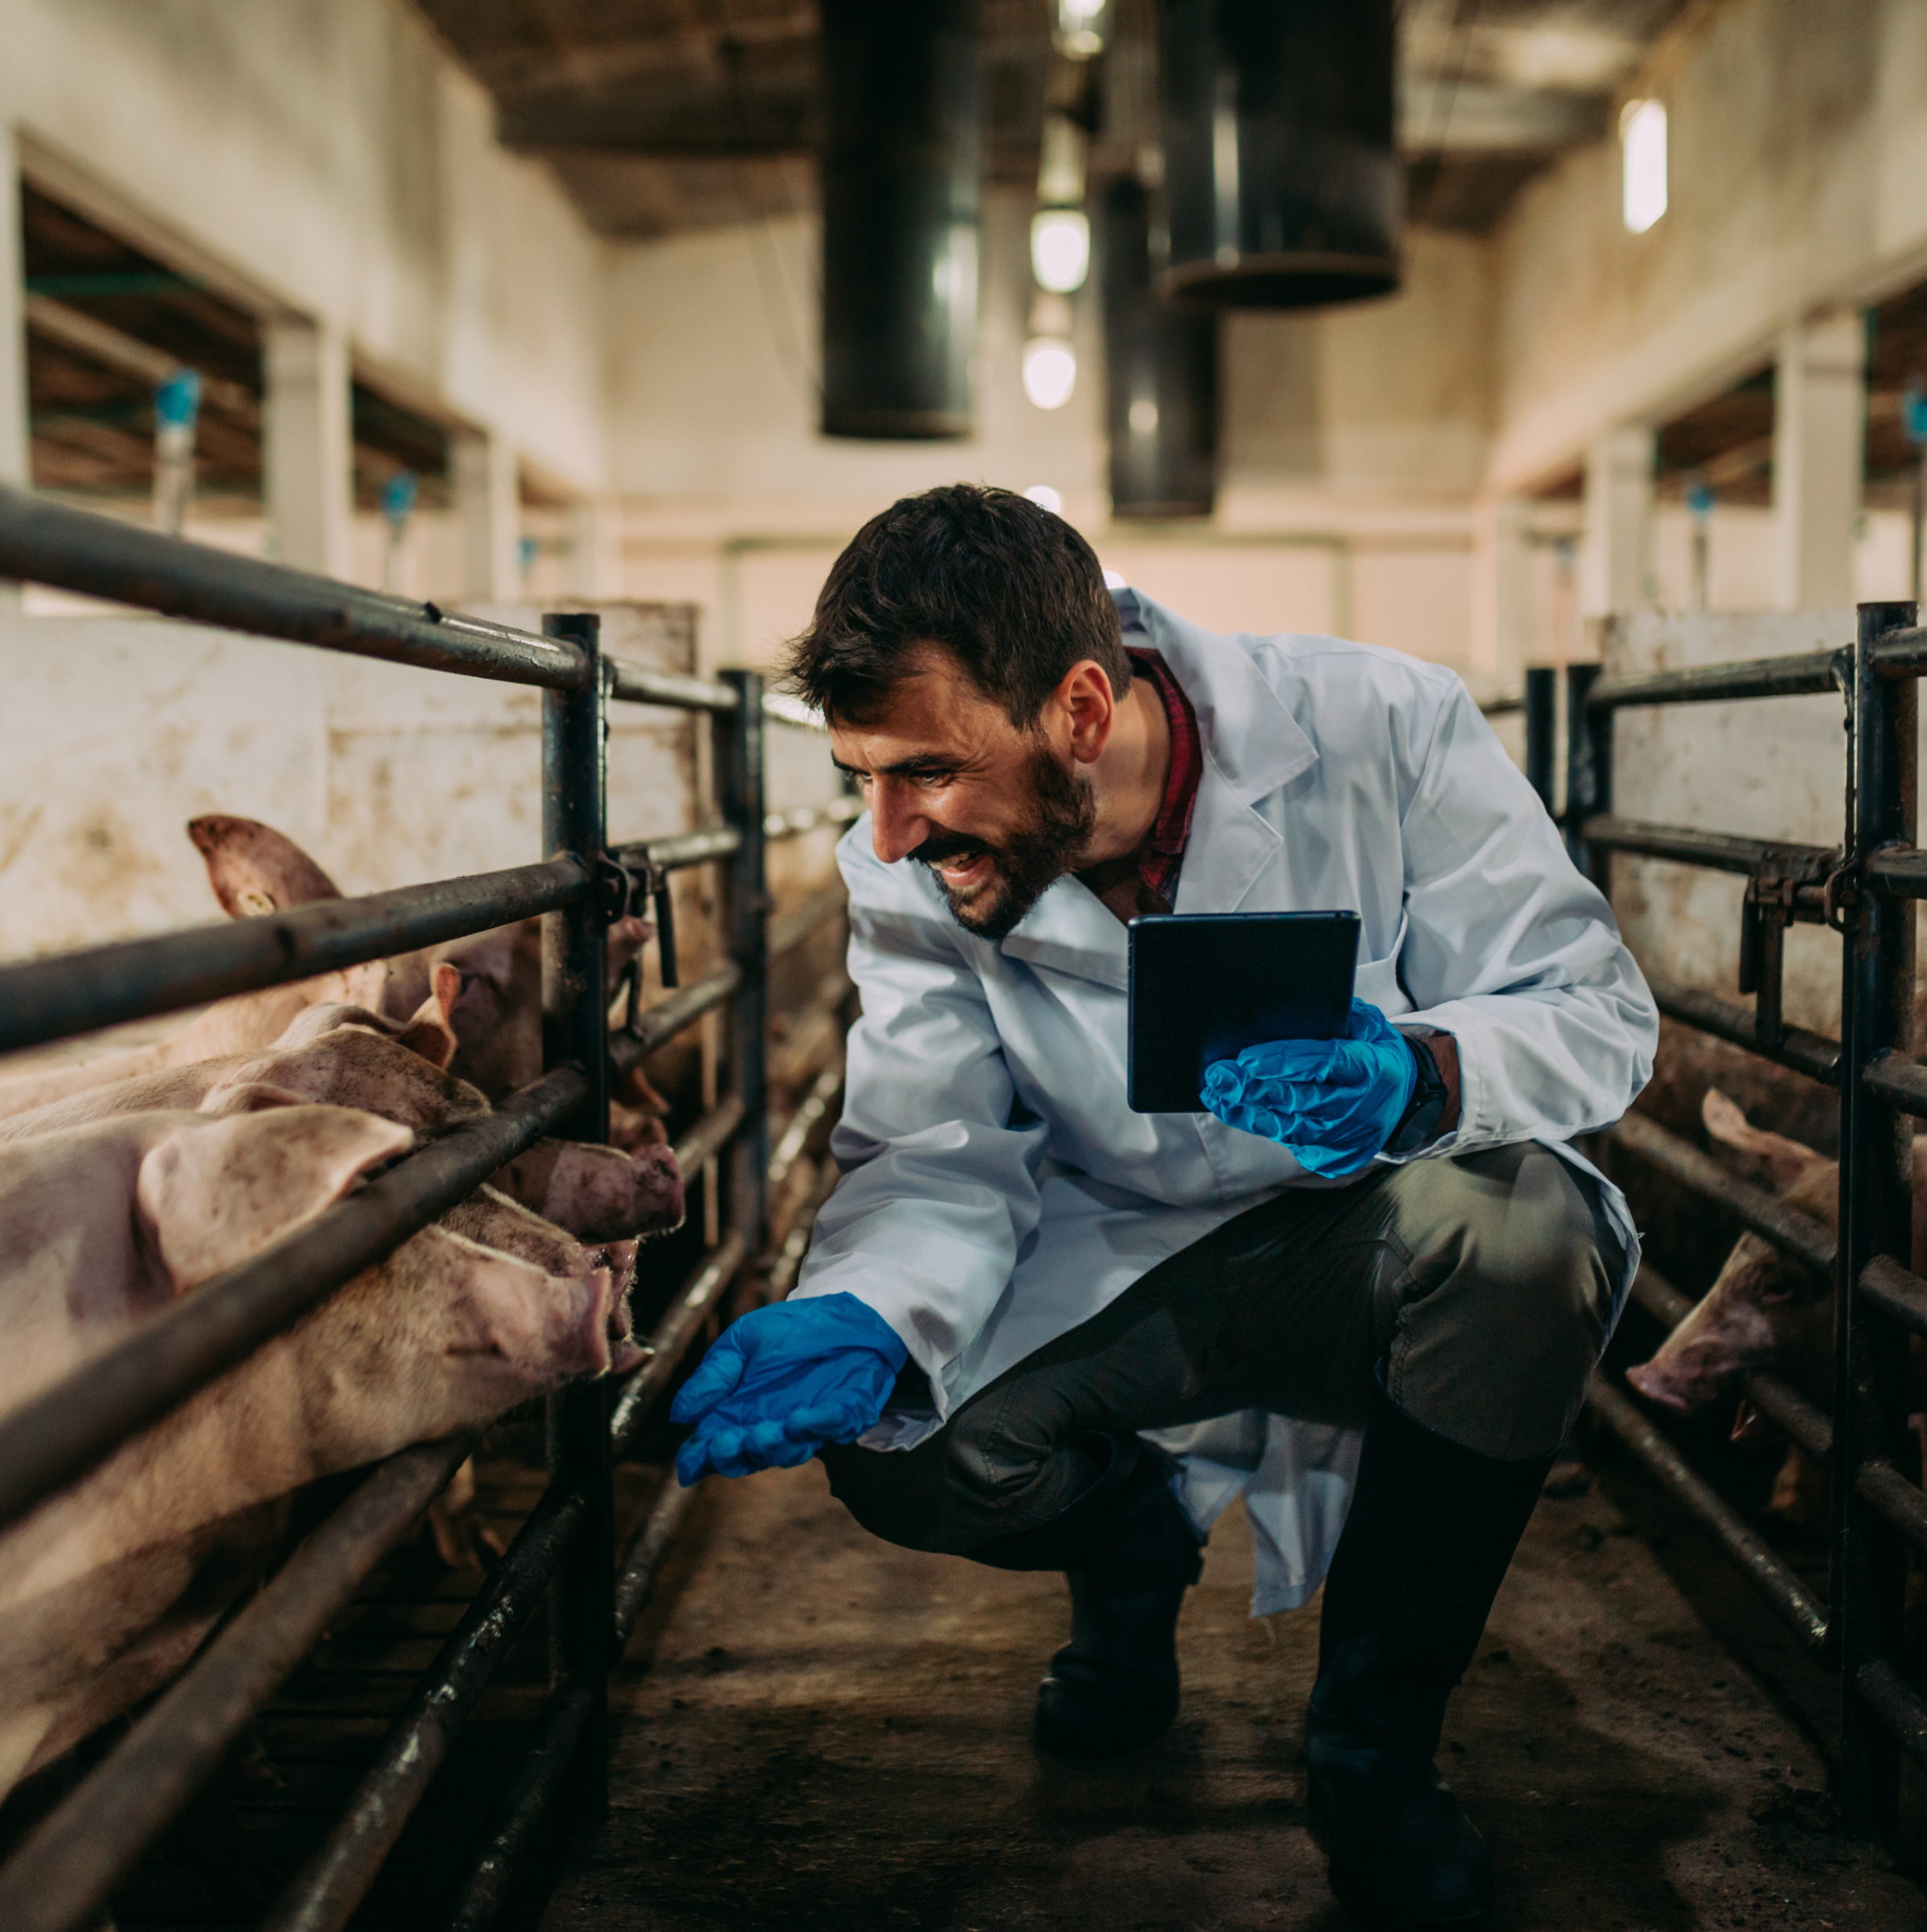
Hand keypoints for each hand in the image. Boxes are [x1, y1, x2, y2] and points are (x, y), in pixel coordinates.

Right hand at [670, 1292, 908, 1483]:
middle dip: (736, 1455)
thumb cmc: (785, 1330)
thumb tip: (680, 1415)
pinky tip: (803, 1417)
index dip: (700, 1458)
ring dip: (775, 1445)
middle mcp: (772, 1428)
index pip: (714, 1447)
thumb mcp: (741, 1343)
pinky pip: (834, 1426)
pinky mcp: (845, 1415)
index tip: (691, 1463)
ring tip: (765, 1431)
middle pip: (749, 1458)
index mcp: (740, 1415)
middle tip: (727, 1442)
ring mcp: (809, 1427)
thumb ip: (713, 1376)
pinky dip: (819, 1424)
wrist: (838, 1312)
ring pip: (790, 1451)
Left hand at [1201, 998, 1418, 1178]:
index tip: (1246, 1059)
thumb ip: (1341, 1017)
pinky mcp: (1334, 1158)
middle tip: (1218, 1076)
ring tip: (1216, 1094)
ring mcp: (1345, 1138)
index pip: (1323, 1064)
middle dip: (1253, 1089)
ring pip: (1288, 1127)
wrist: (1406, 1103)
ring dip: (1247, 1111)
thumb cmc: (1377, 1058)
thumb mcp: (1371, 1027)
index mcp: (1369, 1069)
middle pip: (1299, 1100)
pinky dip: (1262, 1125)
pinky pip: (1291, 1143)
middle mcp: (1357, 1108)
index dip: (1284, 1063)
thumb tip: (1300, 1011)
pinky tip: (1235, 1110)